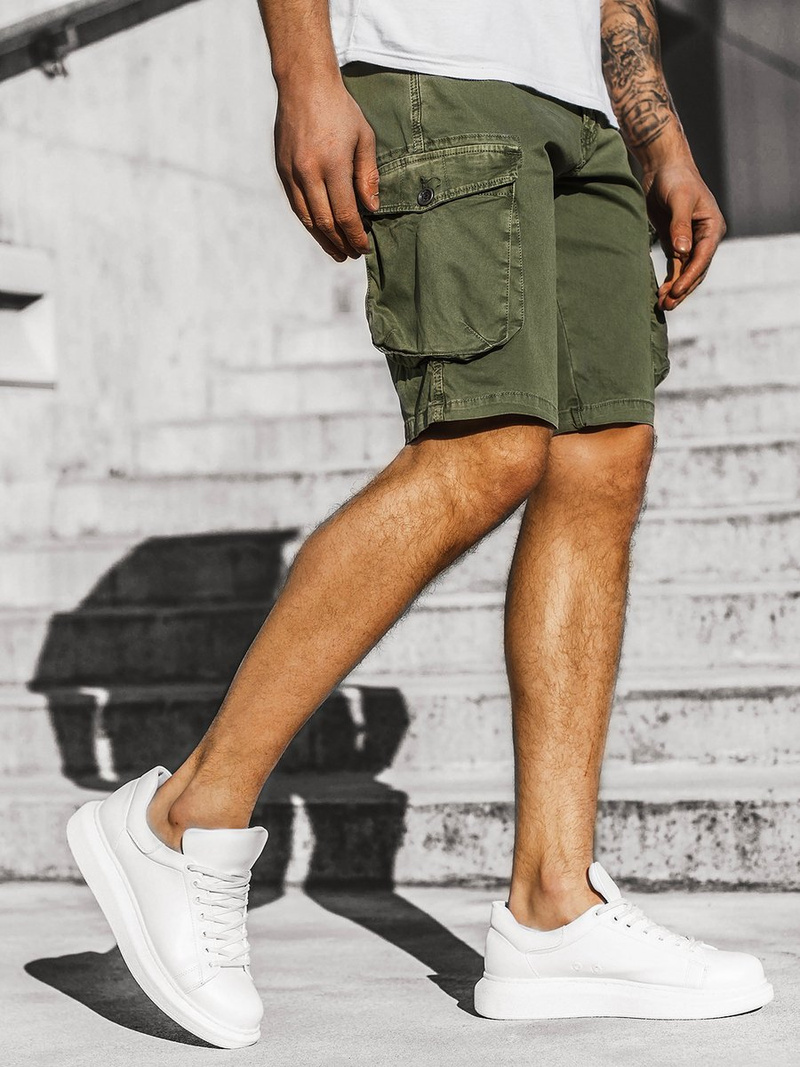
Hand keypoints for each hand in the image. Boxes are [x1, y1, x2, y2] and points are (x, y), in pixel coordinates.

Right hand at [274, 74, 379, 262]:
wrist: (304, 85)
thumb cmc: (340, 110)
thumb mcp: (364, 138)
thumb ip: (368, 176)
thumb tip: (372, 209)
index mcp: (332, 164)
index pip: (345, 213)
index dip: (355, 235)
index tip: (364, 247)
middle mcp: (308, 172)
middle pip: (324, 222)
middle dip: (340, 243)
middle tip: (352, 255)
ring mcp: (291, 172)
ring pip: (307, 218)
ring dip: (323, 239)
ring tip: (337, 252)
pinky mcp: (281, 169)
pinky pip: (296, 205)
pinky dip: (309, 223)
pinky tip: (320, 231)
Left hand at [641, 161, 725, 310]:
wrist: (664, 167)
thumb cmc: (676, 179)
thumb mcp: (679, 199)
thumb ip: (680, 226)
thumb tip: (682, 252)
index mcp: (712, 227)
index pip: (703, 258)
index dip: (689, 276)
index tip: (676, 291)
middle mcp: (705, 238)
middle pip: (696, 270)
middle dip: (682, 288)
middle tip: (667, 305)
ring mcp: (690, 242)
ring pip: (685, 271)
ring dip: (675, 288)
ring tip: (662, 305)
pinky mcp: (675, 243)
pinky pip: (675, 266)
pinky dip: (670, 280)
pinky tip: (661, 293)